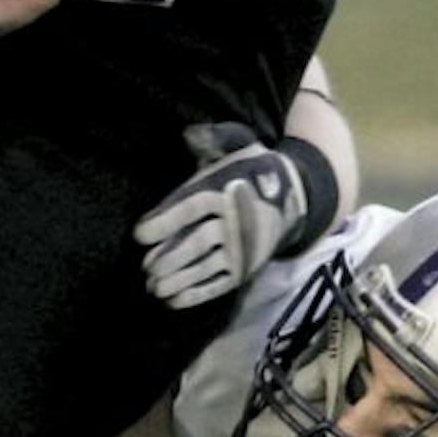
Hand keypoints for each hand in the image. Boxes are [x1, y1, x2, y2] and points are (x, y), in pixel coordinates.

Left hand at [133, 122, 316, 308]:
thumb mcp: (240, 144)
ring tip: (154, 288)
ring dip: (179, 279)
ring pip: (207, 266)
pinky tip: (174, 302)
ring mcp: (242, 248)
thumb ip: (214, 139)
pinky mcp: (245, 268)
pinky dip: (197, 294)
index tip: (140, 234)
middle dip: (170, 256)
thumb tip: (188, 134)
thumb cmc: (254, 169)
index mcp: (226, 190)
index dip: (164, 221)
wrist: (297, 196)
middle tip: (145, 268)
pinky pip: (220, 284)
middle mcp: (235, 222)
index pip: (192, 206)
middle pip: (199, 242)